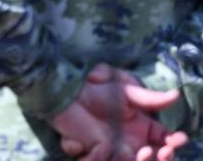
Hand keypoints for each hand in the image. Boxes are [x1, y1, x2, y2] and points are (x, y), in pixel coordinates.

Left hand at [53, 64, 187, 160]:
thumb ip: (149, 98)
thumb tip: (175, 95)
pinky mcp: (92, 153)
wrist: (69, 92)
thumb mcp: (126, 93)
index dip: (172, 144)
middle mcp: (131, 144)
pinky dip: (98, 158)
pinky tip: (99, 147)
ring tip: (127, 151)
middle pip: (151, 159)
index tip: (176, 140)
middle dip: (156, 159)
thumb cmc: (98, 91)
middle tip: (151, 151)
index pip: (165, 142)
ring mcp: (112, 150)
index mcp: (143, 130)